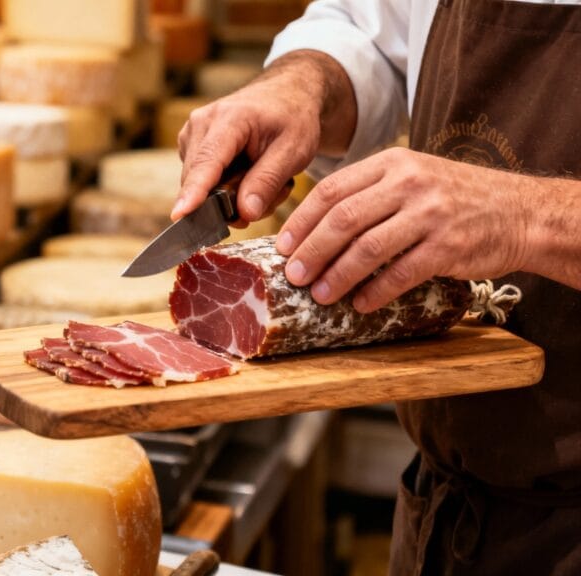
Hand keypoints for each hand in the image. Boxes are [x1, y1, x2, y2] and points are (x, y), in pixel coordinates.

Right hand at [173, 50, 354, 223]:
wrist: (285, 94)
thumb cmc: (292, 118)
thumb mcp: (294, 150)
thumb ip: (268, 181)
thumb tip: (245, 213)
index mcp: (229, 118)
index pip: (206, 162)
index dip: (194, 191)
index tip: (179, 215)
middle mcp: (201, 123)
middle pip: (200, 180)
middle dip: (231, 202)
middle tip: (273, 195)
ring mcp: (191, 133)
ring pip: (200, 185)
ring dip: (231, 195)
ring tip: (264, 180)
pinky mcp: (190, 145)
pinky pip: (200, 180)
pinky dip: (224, 187)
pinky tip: (247, 176)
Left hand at [276, 148, 532, 312]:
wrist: (521, 212)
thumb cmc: (454, 198)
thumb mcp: (412, 177)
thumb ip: (368, 192)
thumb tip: (312, 227)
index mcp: (392, 163)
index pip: (331, 190)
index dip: (301, 221)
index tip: (282, 246)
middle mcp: (409, 183)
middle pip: (342, 219)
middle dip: (311, 251)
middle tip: (292, 275)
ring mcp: (430, 214)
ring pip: (367, 248)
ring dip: (337, 276)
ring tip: (319, 295)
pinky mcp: (448, 246)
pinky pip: (401, 273)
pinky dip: (375, 292)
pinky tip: (360, 304)